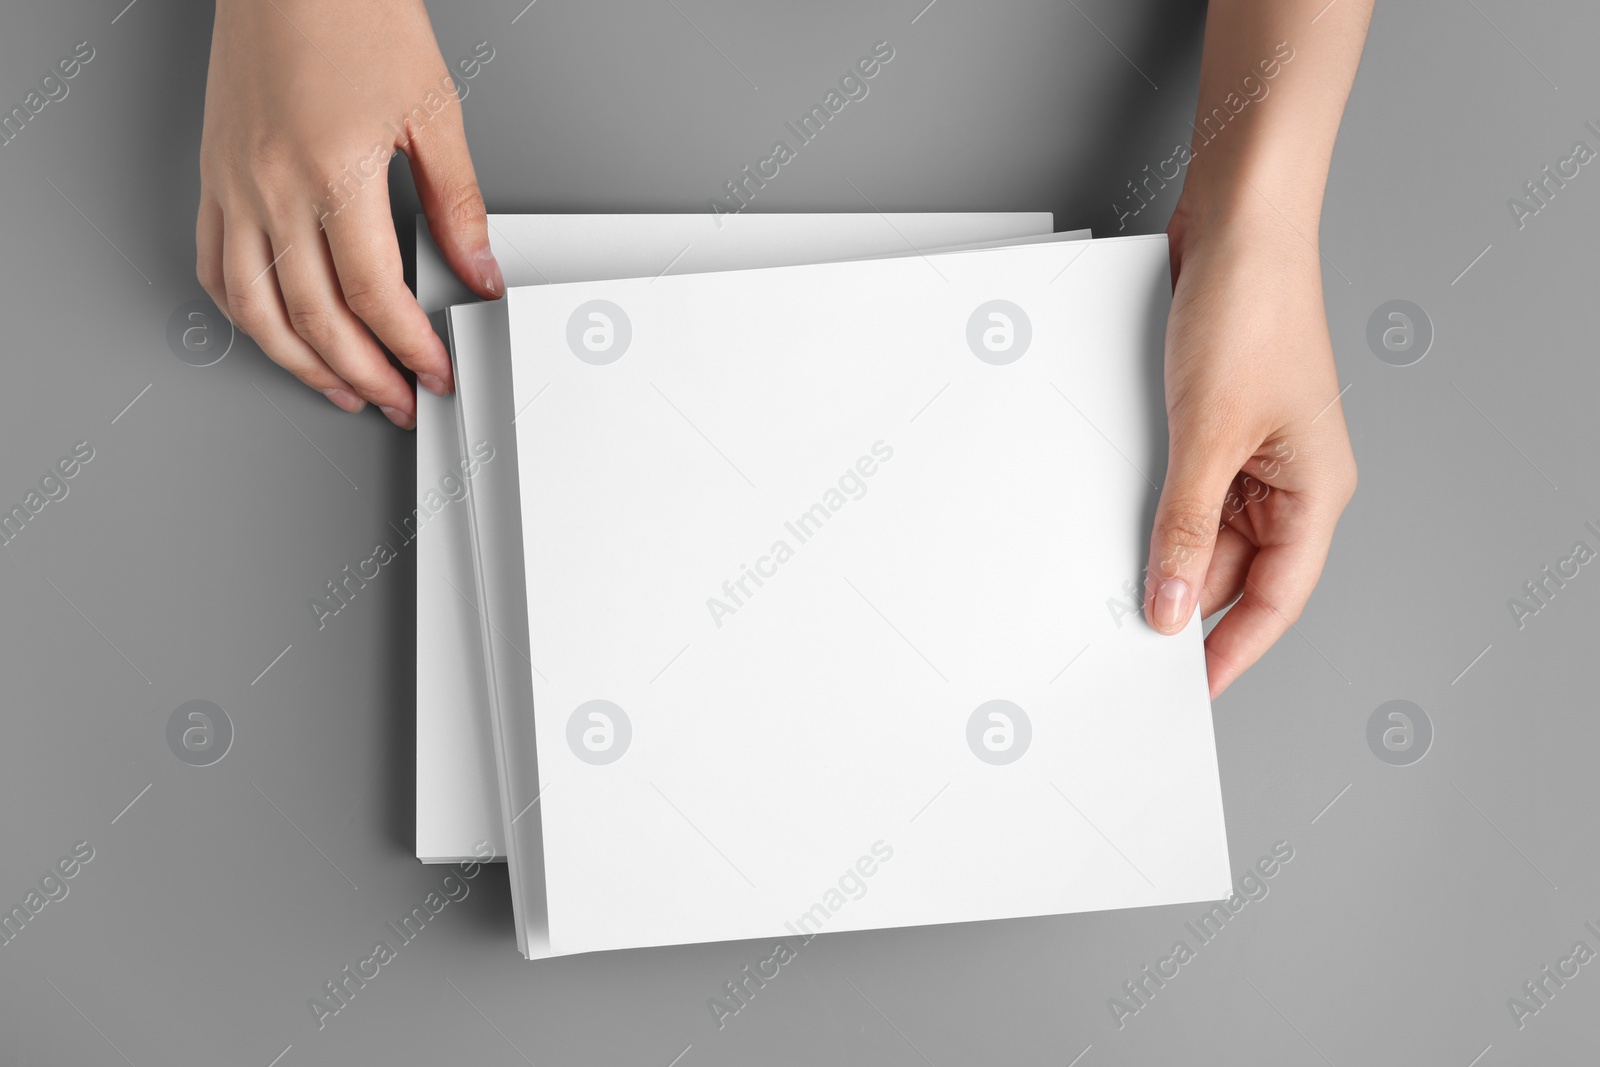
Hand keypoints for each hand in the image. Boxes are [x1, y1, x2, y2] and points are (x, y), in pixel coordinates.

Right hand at [196, 0, 502, 427]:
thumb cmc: (354, 15)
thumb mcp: (434, 110)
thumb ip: (458, 204)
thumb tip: (479, 271)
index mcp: (334, 174)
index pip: (376, 298)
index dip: (411, 349)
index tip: (436, 372)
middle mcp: (273, 188)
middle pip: (316, 320)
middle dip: (365, 376)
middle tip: (400, 400)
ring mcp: (234, 186)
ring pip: (256, 310)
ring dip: (302, 365)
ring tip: (344, 389)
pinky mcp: (212, 176)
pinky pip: (216, 267)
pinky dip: (246, 315)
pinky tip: (277, 333)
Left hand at [1145, 197, 1357, 696]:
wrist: (1238, 224)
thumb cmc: (1251, 310)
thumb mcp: (1208, 437)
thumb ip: (1185, 528)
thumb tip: (1169, 605)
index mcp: (1317, 492)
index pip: (1276, 600)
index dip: (1232, 651)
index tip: (1186, 691)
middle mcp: (1293, 481)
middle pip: (1239, 571)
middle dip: (1187, 604)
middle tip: (1128, 644)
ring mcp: (1255, 454)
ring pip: (1208, 532)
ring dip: (1165, 555)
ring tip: (1112, 589)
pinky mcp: (1221, 426)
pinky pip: (1188, 490)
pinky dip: (1157, 512)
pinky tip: (1116, 529)